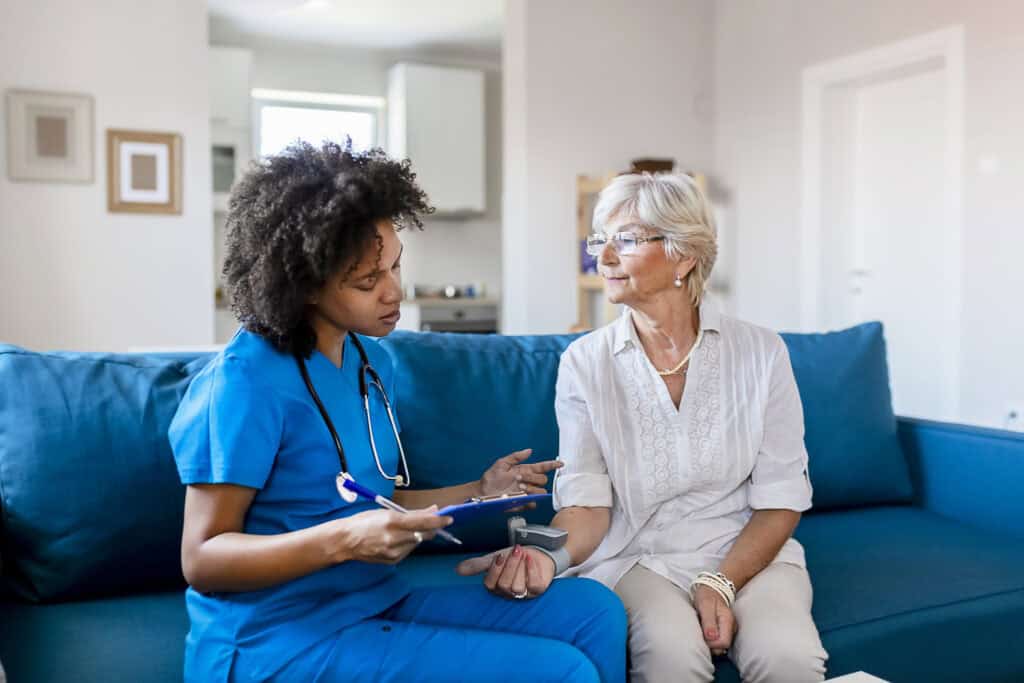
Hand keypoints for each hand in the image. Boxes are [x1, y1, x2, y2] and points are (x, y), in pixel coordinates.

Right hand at [335, 506, 452, 564]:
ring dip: (419, 535)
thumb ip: (411, 513)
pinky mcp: (393, 561)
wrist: (345, 541)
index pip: (423, 522)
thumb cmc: (364, 522)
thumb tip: (433, 510)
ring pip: (417, 543)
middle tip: (434, 521)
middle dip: (431, 527)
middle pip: (423, 534)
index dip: (438, 520)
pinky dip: (409, 544)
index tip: (449, 518)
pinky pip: (409, 551)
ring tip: (406, 529)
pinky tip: (399, 539)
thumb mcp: (386, 512)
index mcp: (392, 522)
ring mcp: (393, 552)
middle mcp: (394, 538)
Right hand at [456, 545, 555, 599]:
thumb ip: (477, 565)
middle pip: (504, 585)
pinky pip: (534, 584)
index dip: (494, 570)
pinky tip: (530, 558)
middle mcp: (509, 593)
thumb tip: (458, 570)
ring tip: (522, 552)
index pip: (490, 585)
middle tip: (515, 550)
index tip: (500, 556)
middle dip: (509, 566)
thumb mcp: (494, 559)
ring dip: (520, 565)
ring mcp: (524, 593)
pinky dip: (531, 569)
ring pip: (518, 586)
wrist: (537, 554)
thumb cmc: (514, 559)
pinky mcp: (538, 590)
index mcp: (496, 587)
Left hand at [479, 449, 563, 497]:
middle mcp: (528, 481)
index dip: (552, 465)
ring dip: (532, 488)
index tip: (560, 463)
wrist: (483, 492)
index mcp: (525, 470)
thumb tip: (529, 450)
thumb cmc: (491, 478)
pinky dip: (530, 500)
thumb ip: (516, 456)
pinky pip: (533, 503)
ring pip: (541, 491)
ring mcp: (526, 493)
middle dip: (533, 478)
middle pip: (543, 479)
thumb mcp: (502, 463)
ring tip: (519, 487)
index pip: (542, 467)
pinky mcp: (523, 503)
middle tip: (519, 477)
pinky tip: (520, 496)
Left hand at [692, 584, 737, 655]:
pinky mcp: (724, 631)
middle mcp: (731, 628)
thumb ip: (709, 621)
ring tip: (703, 629)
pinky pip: (717, 641)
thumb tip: (711, 637)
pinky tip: (705, 630)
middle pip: (722, 647)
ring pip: (719, 646)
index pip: (723, 643)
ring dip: (709, 642)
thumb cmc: (707, 596)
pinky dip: (710, 639)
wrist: (712, 589)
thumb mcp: (705, 605)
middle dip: (710, 644)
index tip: (702, 634)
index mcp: (728, 621)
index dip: (712, 643)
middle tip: (701, 631)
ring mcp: (729, 630)